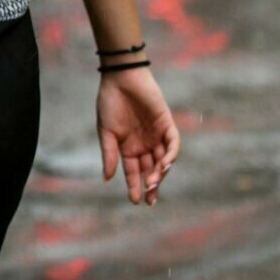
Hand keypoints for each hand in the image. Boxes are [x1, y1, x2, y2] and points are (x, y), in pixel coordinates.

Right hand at [97, 67, 179, 205]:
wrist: (121, 78)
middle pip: (151, 170)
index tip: (135, 201)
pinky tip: (164, 165)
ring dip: (160, 173)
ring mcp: (156, 135)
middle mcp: (144, 144)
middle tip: (149, 198)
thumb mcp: (106, 131)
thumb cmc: (110, 103)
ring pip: (163, 160)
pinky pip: (172, 144)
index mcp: (128, 148)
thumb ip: (109, 154)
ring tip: (153, 183)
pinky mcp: (166, 124)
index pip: (134, 172)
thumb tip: (107, 178)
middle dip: (151, 185)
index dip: (134, 186)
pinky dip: (170, 156)